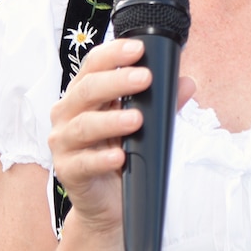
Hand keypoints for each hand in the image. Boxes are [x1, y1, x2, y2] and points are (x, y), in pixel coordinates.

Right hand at [47, 38, 196, 234]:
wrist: (108, 202)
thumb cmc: (122, 153)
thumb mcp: (144, 126)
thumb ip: (162, 104)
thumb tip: (186, 83)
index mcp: (85, 95)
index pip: (93, 65)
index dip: (114, 54)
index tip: (139, 48)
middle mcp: (68, 113)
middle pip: (87, 90)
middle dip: (117, 81)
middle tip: (145, 77)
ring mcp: (64, 142)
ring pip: (83, 125)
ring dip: (111, 120)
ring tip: (137, 119)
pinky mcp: (67, 170)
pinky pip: (83, 163)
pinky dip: (102, 159)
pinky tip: (120, 156)